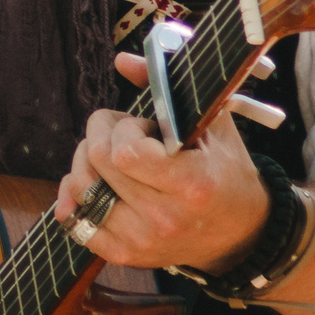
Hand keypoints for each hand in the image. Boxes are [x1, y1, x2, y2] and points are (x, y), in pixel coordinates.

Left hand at [57, 53, 267, 271]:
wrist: (239, 234)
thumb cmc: (226, 172)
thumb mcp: (211, 126)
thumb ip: (168, 88)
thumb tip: (122, 60)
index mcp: (190, 184)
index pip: (126, 153)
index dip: (123, 128)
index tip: (140, 124)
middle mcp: (163, 218)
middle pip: (97, 162)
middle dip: (100, 133)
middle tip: (121, 131)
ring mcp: (141, 240)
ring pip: (81, 188)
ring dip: (85, 161)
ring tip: (111, 156)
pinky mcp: (124, 255)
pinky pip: (76, 221)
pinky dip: (76, 196)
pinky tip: (95, 183)